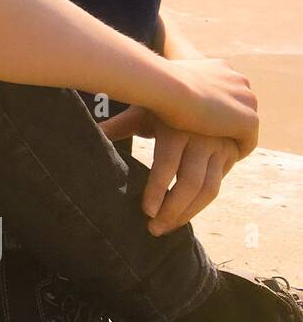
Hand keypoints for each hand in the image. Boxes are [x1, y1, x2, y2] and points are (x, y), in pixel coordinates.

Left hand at [99, 105, 240, 235]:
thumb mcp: (140, 113)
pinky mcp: (231, 154)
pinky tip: (182, 215)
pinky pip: (216, 186)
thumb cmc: (160, 106)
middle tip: (153, 229)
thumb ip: (117, 127)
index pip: (166, 164)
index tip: (146, 212)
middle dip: (172, 210)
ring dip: (187, 214)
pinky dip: (200, 205)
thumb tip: (91, 135)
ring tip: (165, 228)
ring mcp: (220, 146)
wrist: (201, 92)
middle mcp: (203, 136)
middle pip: (191, 183)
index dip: (157, 190)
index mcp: (176, 126)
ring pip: (208, 190)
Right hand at [154, 57, 258, 160]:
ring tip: (217, 157)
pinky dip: (238, 152)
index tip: (204, 125)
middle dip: (229, 123)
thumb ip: (159, 91)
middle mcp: (237, 81)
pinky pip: (248, 141)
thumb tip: (123, 110)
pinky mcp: (249, 120)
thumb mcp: (159, 84)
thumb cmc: (154, 86)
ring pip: (244, 124)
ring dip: (233, 139)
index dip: (217, 109)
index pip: (226, 91)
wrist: (167, 86)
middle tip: (213, 142)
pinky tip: (222, 163)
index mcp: (219, 68)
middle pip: (239, 107)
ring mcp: (246, 100)